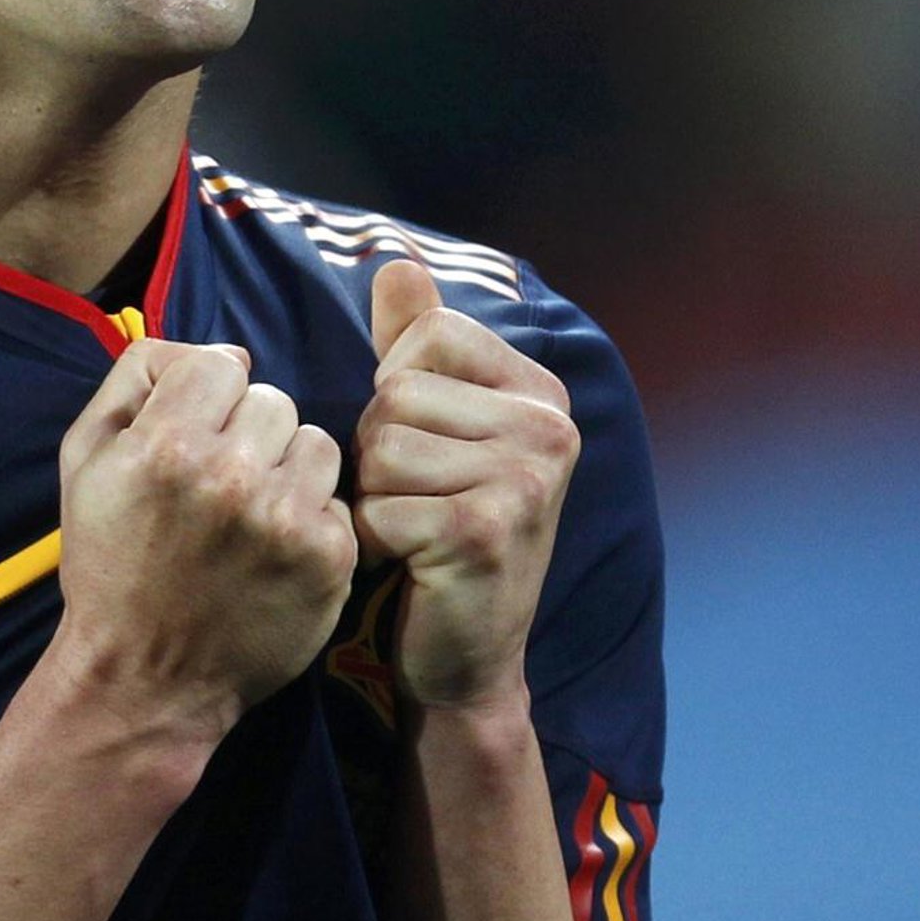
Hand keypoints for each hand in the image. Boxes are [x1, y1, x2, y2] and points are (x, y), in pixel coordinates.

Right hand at [54, 340, 356, 742]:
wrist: (144, 678)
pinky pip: (337, 499)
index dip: (205, 398)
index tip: (192, 438)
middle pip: (272, 400)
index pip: (220, 364)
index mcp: (166, 443)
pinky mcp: (329, 558)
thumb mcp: (84, 461)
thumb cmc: (111, 565)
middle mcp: (231, 475)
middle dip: (247, 433)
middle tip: (220, 486)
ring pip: (314, 442)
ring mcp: (286, 518)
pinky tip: (274, 552)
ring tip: (251, 515)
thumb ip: (135, 381)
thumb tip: (215, 351)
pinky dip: (311, 519)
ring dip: (287, 470)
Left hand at [353, 262, 578, 711]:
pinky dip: (370, 540)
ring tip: (413, 530)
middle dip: (377, 452)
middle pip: (395, 394)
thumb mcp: (434, 428)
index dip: (395, 390)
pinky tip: (408, 564)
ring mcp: (525, 480)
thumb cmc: (439, 534)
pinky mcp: (485, 532)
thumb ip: (415, 345)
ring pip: (379, 447)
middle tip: (418, 501)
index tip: (426, 445)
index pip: (426, 336)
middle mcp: (549, 428)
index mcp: (539, 392)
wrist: (464, 658)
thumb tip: (394, 262)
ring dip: (372, 496)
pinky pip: (376, 505)